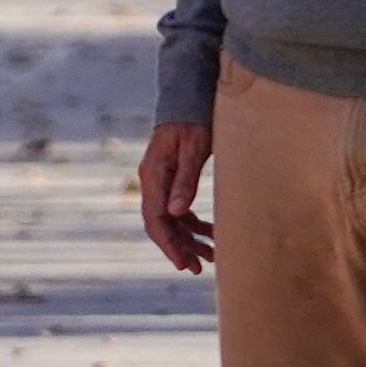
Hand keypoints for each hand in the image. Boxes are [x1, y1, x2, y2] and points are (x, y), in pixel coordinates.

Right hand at [139, 119, 214, 271]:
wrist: (190, 97)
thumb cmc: (194, 120)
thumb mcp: (194, 149)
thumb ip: (185, 180)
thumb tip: (175, 213)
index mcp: (154, 175)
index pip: (156, 219)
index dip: (169, 245)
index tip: (184, 265)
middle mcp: (153, 181)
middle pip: (161, 224)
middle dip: (179, 248)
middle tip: (199, 269)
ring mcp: (162, 181)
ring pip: (171, 220)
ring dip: (189, 239)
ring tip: (211, 256)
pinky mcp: (173, 179)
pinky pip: (179, 209)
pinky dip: (194, 224)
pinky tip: (212, 233)